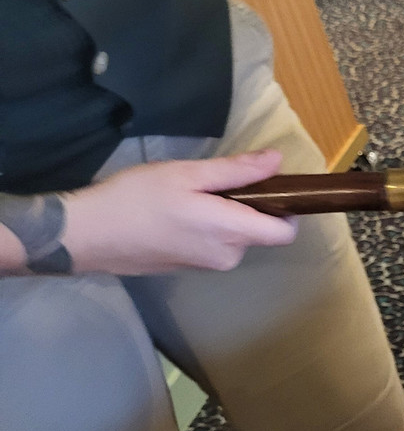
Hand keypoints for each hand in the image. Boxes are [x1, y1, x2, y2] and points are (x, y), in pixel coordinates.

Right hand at [62, 150, 298, 274]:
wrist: (88, 235)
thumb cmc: (137, 199)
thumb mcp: (188, 174)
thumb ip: (237, 171)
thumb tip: (277, 162)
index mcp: (232, 233)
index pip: (286, 233)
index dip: (287, 210)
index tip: (271, 187)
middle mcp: (228, 256)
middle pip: (260, 232)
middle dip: (250, 208)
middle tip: (213, 183)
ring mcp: (209, 266)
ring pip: (237, 238)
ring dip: (226, 217)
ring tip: (189, 196)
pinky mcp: (191, 268)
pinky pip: (216, 245)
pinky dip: (209, 228)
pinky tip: (178, 213)